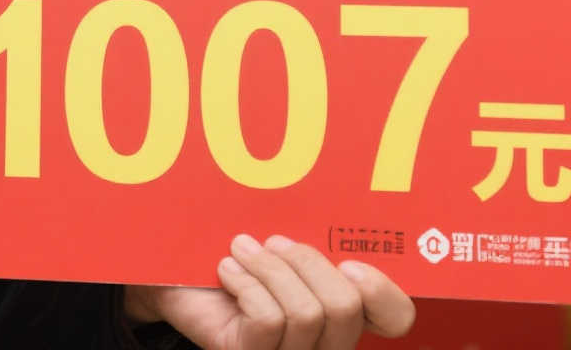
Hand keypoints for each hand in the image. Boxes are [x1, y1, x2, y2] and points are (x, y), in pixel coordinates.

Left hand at [124, 233, 414, 349]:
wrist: (174, 274)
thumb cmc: (238, 255)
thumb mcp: (282, 243)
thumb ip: (318, 240)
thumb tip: (338, 230)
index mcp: (344, 312)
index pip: (396, 317)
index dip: (383, 291)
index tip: (351, 261)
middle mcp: (325, 343)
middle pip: (345, 308)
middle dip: (305, 262)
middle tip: (273, 242)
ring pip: (306, 314)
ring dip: (269, 269)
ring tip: (241, 251)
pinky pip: (268, 321)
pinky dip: (246, 284)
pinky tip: (227, 271)